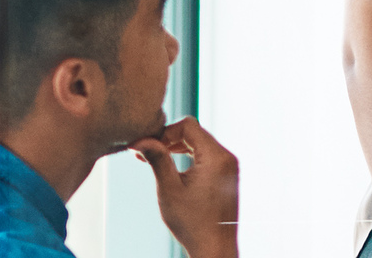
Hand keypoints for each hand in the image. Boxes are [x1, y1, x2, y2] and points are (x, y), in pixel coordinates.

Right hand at [129, 117, 240, 257]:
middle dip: (169, 139)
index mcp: (216, 157)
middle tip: (145, 151)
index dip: (164, 132)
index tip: (146, 146)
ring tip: (153, 157)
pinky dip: (189, 157)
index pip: (188, 126)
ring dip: (177, 147)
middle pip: (195, 133)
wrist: (214, 249)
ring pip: (200, 144)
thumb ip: (157, 159)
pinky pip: (207, 156)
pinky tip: (171, 165)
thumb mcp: (169, 189)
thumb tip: (141, 139)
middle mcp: (227, 158)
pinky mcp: (227, 176)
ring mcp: (230, 167)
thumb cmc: (192, 223)